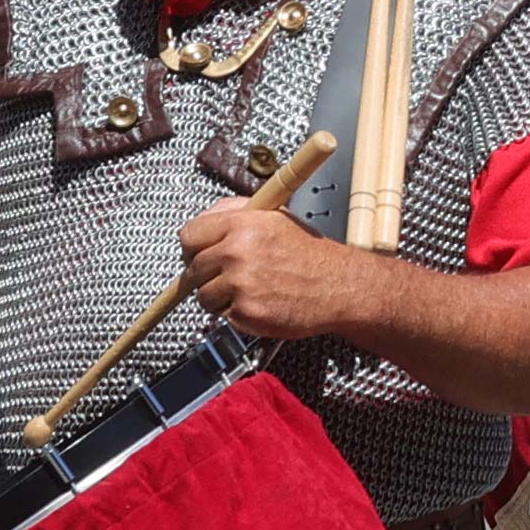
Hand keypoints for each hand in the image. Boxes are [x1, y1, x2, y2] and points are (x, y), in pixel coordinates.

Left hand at [175, 203, 373, 342]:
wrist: (341, 286)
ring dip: (220, 298)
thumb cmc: (312, 254)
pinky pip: (223, 316)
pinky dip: (237, 314)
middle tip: (231, 276)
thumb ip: (235, 213)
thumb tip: (204, 221)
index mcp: (242, 224)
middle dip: (207, 275)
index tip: (201, 255)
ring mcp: (240, 284)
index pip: (189, 236)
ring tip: (249, 291)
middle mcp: (237, 252)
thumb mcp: (275, 217)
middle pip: (193, 269)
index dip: (193, 248)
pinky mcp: (246, 312)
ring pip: (204, 296)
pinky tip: (260, 302)